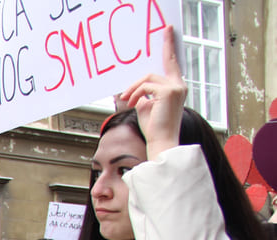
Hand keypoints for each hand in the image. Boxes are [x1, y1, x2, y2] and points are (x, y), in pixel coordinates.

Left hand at [121, 26, 185, 158]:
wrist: (161, 141)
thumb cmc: (154, 127)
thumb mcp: (146, 105)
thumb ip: (143, 93)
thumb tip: (132, 86)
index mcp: (176, 87)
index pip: (172, 64)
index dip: (169, 47)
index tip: (168, 32)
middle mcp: (180, 85)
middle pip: (164, 62)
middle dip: (165, 45)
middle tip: (164, 32)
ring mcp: (176, 87)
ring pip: (148, 76)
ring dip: (133, 87)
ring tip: (126, 99)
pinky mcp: (168, 92)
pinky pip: (145, 86)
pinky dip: (135, 93)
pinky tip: (131, 103)